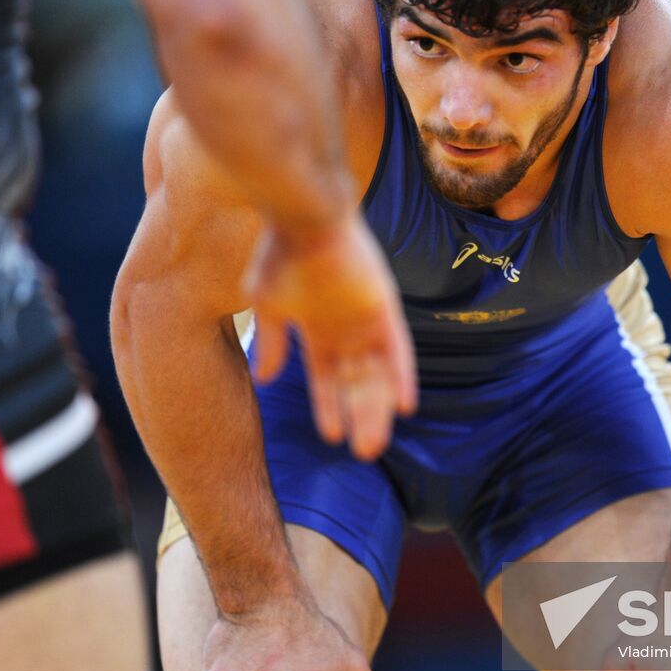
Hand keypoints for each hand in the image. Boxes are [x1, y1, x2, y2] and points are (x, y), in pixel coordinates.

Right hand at [244, 212, 416, 458]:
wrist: (305, 217)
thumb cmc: (281, 254)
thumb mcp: (266, 301)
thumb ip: (272, 340)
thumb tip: (267, 379)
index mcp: (316, 328)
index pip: (325, 377)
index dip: (328, 406)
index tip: (330, 438)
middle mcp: (344, 328)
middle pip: (355, 382)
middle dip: (359, 416)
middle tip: (364, 453)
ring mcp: (365, 319)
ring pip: (375, 374)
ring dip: (377, 407)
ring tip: (375, 444)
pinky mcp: (385, 308)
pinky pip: (398, 349)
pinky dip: (400, 375)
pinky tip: (404, 405)